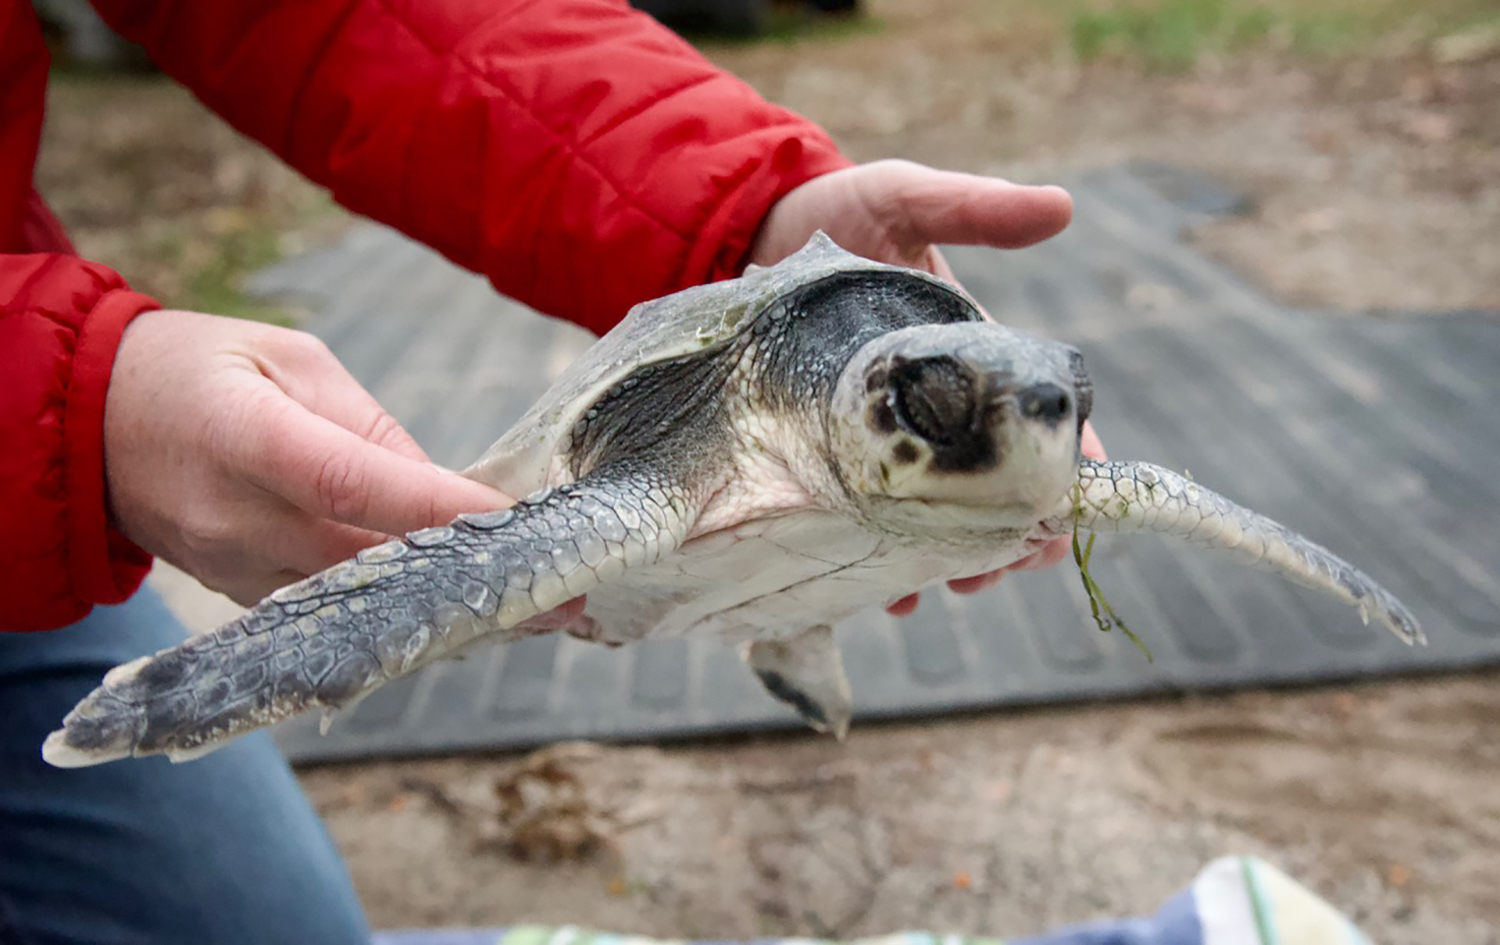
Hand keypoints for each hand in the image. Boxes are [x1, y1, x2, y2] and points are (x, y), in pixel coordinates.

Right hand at [105, 310, 511, 605]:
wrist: (91, 424)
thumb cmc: (200, 369)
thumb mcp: (289, 360)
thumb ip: (370, 428)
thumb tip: (446, 492)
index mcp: (246, 437)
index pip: (354, 484)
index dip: (438, 509)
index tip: (517, 524)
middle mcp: (236, 519)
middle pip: (370, 566)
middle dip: (472, 582)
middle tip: (563, 594)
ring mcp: (233, 571)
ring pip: (359, 607)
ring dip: (450, 611)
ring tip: (540, 612)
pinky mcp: (241, 599)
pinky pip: (334, 617)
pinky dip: (402, 615)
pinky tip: (468, 613)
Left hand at [749, 160, 1106, 612]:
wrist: (741, 229)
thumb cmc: (837, 213)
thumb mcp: (905, 200)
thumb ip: (972, 209)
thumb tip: (1062, 206)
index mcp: (966, 357)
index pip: (1032, 419)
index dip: (1062, 464)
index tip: (1070, 504)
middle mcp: (928, 408)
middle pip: (986, 486)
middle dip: (1005, 533)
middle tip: (1001, 568)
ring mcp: (874, 438)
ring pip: (927, 516)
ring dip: (942, 558)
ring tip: (941, 588)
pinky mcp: (819, 456)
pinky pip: (855, 521)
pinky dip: (872, 560)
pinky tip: (877, 593)